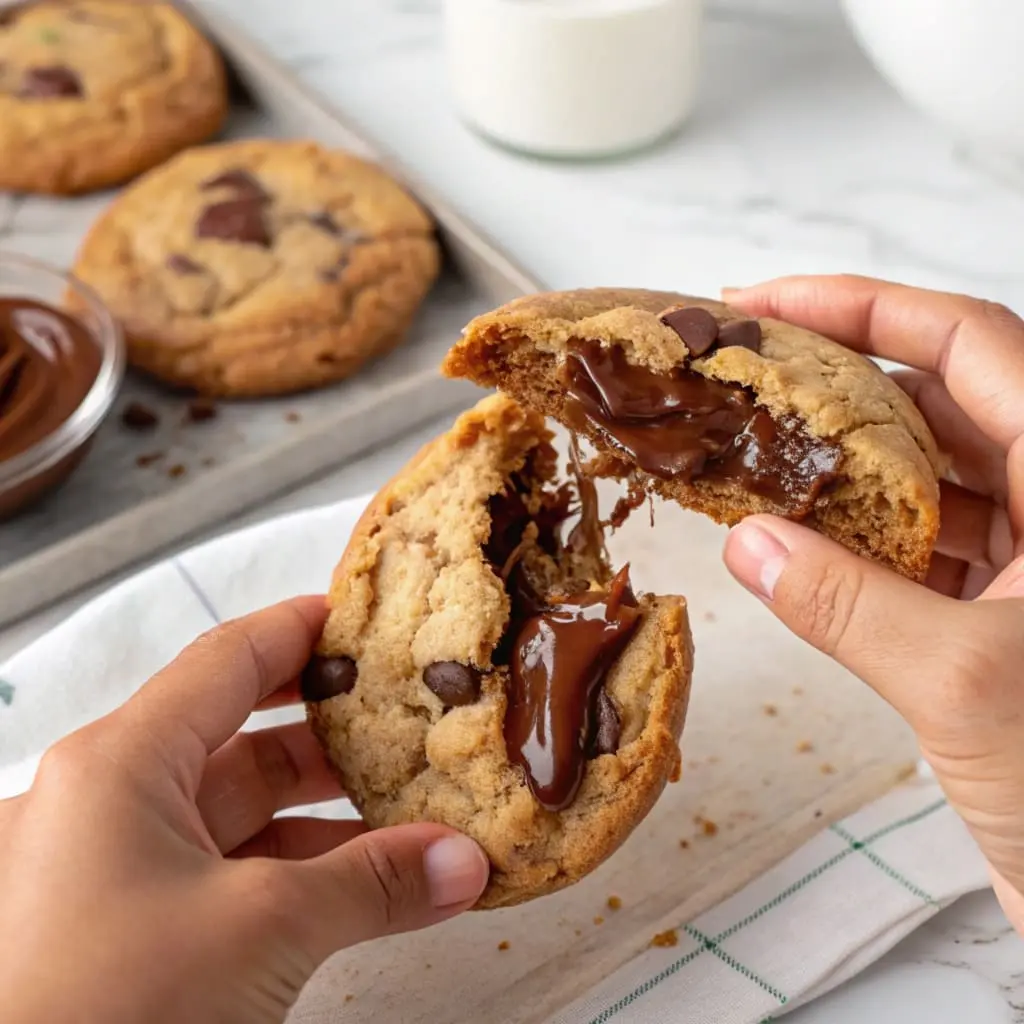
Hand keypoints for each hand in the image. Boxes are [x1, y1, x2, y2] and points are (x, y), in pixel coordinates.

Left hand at [0, 598, 488, 1023]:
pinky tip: (362, 886)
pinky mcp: (123, 928)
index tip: (366, 618)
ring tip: (411, 811)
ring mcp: (112, 866)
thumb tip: (464, 862)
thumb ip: (371, 884)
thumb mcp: (259, 930)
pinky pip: (222, 872)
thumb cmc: (106, 1009)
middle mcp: (106, 800)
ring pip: (235, 812)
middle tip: (407, 718)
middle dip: (331, 731)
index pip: (228, 659)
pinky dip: (293, 873)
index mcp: (120, 762)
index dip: (300, 629)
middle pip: (238, 734)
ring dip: (324, 816)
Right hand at [720, 276, 1023, 931]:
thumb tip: (749, 543)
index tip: (762, 300)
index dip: (863, 308)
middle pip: (938, 402)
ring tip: (747, 453)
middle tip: (738, 376)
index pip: (971, 344)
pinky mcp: (1002, 618)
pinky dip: (851, 542)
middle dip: (834, 385)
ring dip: (835, 468)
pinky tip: (792, 542)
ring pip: (921, 479)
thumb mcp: (963, 684)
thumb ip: (847, 605)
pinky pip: (915, 549)